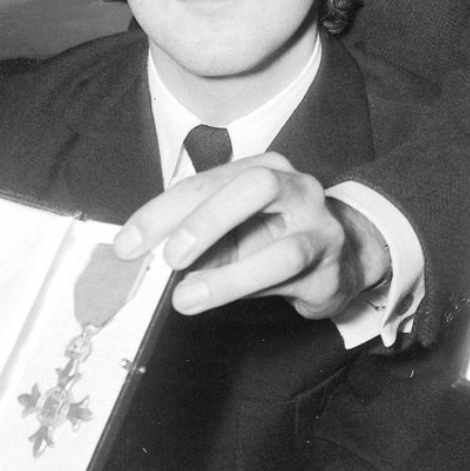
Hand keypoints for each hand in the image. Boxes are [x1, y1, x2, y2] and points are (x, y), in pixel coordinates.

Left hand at [111, 153, 389, 318]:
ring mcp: (321, 225)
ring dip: (230, 274)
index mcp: (261, 168)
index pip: (206, 181)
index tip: (127, 245)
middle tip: (169, 257)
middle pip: (254, 186)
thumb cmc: (273, 240)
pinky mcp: (333, 266)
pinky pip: (295, 279)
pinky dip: (253, 289)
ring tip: (186, 297)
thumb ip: (194, 242)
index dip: (161, 212)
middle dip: (205, 220)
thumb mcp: (230, 234)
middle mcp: (296, 187)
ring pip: (283, 246)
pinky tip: (222, 302)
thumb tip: (141, 261)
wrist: (343, 259)